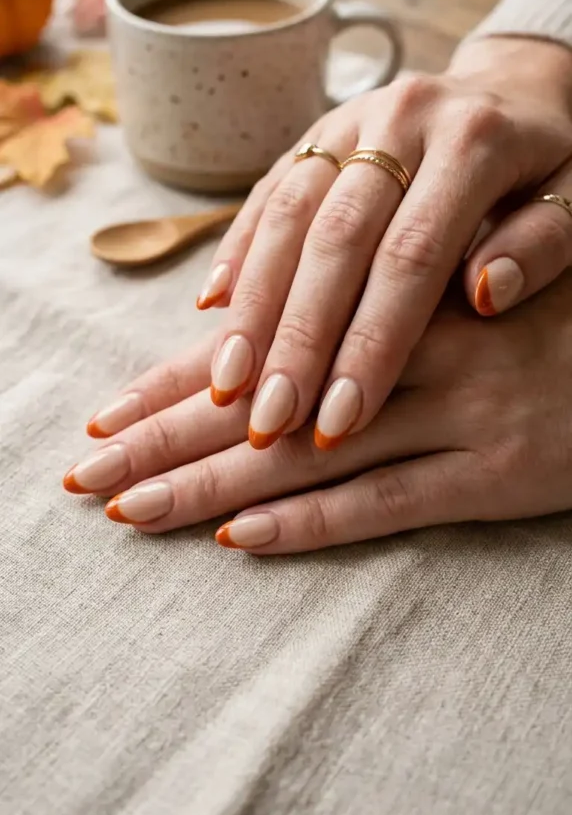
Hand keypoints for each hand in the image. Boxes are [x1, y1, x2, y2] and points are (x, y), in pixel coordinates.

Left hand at [65, 272, 571, 553]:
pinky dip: (314, 523)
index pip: (259, 339)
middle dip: (166, 438)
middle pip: (264, 400)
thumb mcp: (454, 273)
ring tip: (135, 512)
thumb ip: (373, 292)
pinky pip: (391, 502)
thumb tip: (255, 317)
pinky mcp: (499, 470)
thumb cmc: (540, 312)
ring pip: (310, 454)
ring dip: (214, 486)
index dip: (177, 379)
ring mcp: (459, 411)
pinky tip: (244, 541)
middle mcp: (416, 349)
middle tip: (91, 476)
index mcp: (395, 290)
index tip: (108, 416)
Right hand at [196, 36, 571, 452]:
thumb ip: (543, 245)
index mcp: (474, 141)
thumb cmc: (549, 166)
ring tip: (227, 383)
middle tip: (268, 420)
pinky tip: (213, 311)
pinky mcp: (316, 133)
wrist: (513, 90)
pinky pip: (266, 192)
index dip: (371, 342)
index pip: (412, 256)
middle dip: (297, 337)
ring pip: (287, 215)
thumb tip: (486, 295)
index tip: (341, 421)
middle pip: (334, 238)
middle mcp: (401, 119)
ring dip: (253, 305)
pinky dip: (238, 253)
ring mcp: (350, 121)